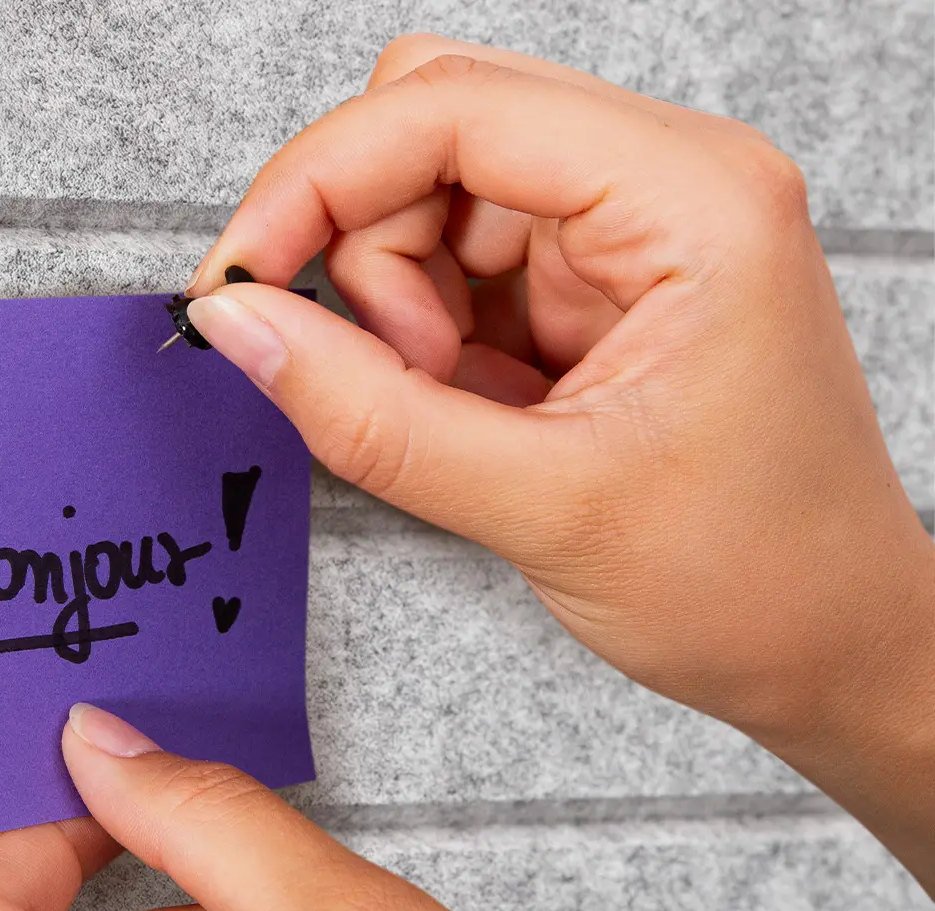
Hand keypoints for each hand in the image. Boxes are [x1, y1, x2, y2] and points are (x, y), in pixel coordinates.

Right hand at [181, 36, 934, 888]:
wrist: (830, 646)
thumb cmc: (753, 581)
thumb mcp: (540, 506)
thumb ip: (367, 414)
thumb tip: (238, 325)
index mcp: (693, 201)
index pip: (455, 107)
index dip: (320, 179)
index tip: (239, 274)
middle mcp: (667, 181)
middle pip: (434, 121)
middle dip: (361, 240)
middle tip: (378, 366)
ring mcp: (629, 224)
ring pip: (429, 189)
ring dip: (393, 297)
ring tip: (447, 405)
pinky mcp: (597, 273)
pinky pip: (454, 254)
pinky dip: (422, 328)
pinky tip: (469, 404)